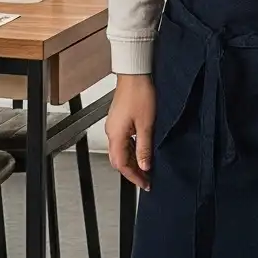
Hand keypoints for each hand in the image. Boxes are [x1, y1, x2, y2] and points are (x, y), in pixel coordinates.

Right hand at [104, 74, 155, 189]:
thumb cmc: (140, 94)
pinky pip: (122, 141)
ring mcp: (113, 125)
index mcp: (115, 135)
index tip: (145, 184)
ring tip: (146, 167)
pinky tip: (141, 150)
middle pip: (118, 159)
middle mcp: (111, 131)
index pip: (121, 164)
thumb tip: (144, 166)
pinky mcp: (118, 119)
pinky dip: (131, 150)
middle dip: (132, 171)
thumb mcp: (146, 125)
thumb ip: (144, 148)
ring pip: (120, 150)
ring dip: (132, 161)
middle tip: (147, 179)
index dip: (134, 177)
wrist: (135, 74)